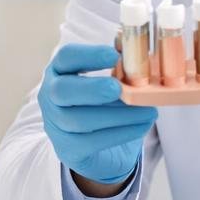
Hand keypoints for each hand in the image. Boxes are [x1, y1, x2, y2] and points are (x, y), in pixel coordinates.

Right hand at [38, 44, 157, 182]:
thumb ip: (121, 66)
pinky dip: (121, 133)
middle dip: (92, 89)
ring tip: (148, 111)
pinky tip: (142, 126)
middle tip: (118, 89)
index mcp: (61, 71)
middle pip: (62, 91)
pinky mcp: (68, 149)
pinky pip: (91, 142)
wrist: (98, 148)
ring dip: (118, 115)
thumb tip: (141, 51)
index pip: (67, 57)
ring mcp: (56, 124)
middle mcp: (51, 96)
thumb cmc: (105, 104)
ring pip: (80, 120)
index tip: (115, 55)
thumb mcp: (111, 81)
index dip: (89, 55)